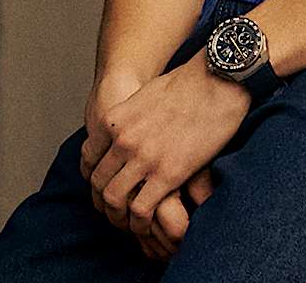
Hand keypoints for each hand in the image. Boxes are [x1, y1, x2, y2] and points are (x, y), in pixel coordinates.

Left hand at [82, 59, 249, 242]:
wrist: (217, 79)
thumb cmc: (188, 83)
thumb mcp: (144, 96)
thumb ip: (131, 118)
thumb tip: (133, 130)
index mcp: (114, 122)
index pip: (88, 159)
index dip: (94, 179)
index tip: (104, 189)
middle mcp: (123, 141)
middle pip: (99, 183)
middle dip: (105, 203)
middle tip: (116, 214)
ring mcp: (143, 158)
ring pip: (115, 200)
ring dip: (120, 217)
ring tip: (131, 225)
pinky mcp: (168, 174)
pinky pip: (142, 209)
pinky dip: (141, 223)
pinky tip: (149, 225)